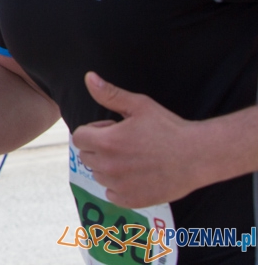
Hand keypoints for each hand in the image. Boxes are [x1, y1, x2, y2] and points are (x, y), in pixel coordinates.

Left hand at [71, 71, 200, 207]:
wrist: (198, 156)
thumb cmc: (169, 128)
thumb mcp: (139, 105)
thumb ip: (109, 94)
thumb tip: (89, 77)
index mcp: (107, 142)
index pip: (78, 137)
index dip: (94, 131)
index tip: (112, 129)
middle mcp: (109, 167)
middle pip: (86, 156)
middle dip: (99, 148)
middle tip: (124, 143)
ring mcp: (120, 186)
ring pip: (98, 175)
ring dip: (108, 167)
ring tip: (132, 158)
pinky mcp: (132, 200)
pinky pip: (111, 194)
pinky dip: (118, 186)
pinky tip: (136, 175)